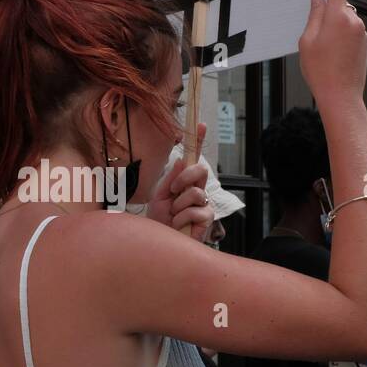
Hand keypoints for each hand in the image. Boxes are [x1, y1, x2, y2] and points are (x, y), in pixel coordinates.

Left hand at [145, 123, 213, 241]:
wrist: (159, 242)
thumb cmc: (160, 220)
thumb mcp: (161, 195)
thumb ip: (172, 177)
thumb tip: (182, 158)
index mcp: (185, 182)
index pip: (194, 159)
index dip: (198, 141)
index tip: (199, 124)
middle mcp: (198, 190)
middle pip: (200, 169)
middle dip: (184, 177)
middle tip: (173, 191)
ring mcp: (204, 204)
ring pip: (195, 193)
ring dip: (178, 205)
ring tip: (173, 216)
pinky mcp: (207, 219)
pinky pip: (195, 210)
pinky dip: (182, 218)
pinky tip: (178, 226)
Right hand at [298, 0, 366, 104]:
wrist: (341, 96)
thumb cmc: (321, 71)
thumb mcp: (307, 42)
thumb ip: (314, 16)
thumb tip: (319, 0)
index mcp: (337, 16)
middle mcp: (353, 20)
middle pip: (337, 6)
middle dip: (325, 16)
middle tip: (315, 40)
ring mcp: (361, 32)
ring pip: (342, 21)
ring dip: (332, 31)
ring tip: (324, 55)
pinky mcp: (364, 43)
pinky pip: (348, 33)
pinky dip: (339, 41)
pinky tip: (332, 58)